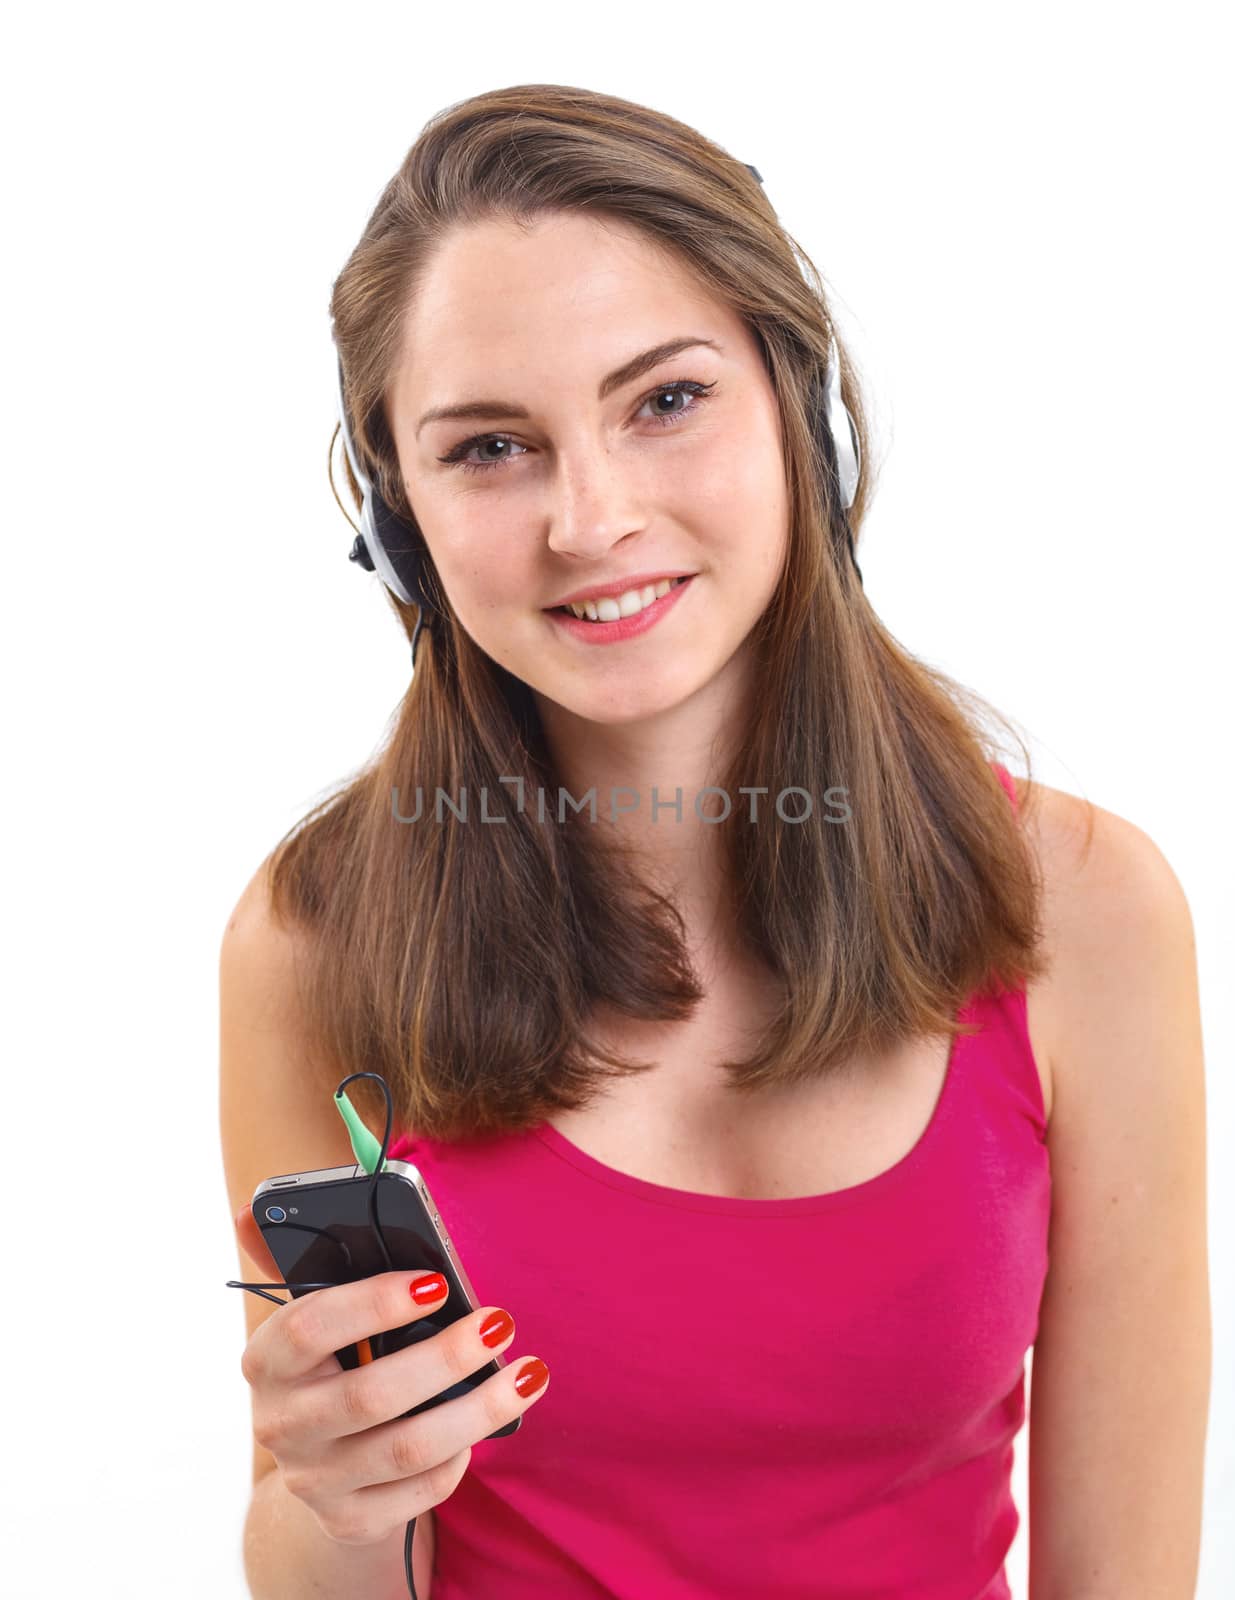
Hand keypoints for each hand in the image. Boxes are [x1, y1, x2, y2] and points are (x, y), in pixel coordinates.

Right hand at [233, 1203, 549, 1546]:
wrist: (321, 1463)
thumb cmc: (330, 1362)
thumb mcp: (310, 1315)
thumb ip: (296, 1261)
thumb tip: (253, 1208)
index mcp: (266, 1360)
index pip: (310, 1327)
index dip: (373, 1303)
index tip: (438, 1282)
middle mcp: (282, 1425)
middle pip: (370, 1395)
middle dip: (445, 1357)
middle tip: (500, 1321)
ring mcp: (315, 1480)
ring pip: (408, 1448)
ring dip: (477, 1408)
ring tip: (528, 1373)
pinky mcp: (352, 1519)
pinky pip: (420, 1489)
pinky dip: (461, 1455)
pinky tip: (489, 1420)